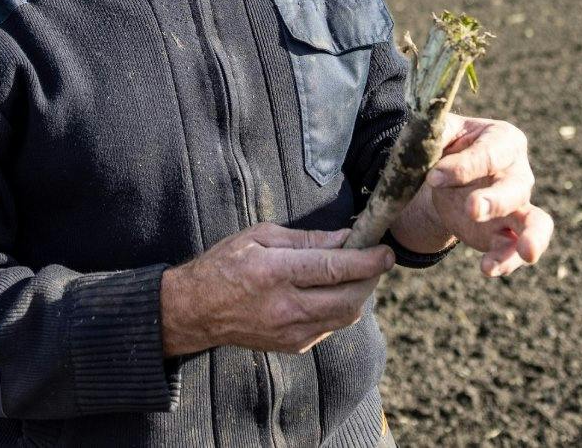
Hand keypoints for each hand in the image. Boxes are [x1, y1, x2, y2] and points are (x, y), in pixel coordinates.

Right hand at [160, 223, 394, 355]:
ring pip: (345, 317)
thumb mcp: (260, 236)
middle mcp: (286, 307)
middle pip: (349, 298)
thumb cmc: (225, 265)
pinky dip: (340, 308)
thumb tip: (345, 237)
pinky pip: (330, 327)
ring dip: (360, 294)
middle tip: (377, 259)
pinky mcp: (292, 346)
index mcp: (276, 273)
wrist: (195, 311)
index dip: (368, 260)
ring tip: (358, 273)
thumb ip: (306, 239)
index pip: (335, 269)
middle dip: (371, 278)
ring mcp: (290, 332)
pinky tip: (333, 291)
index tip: (386, 251)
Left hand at [397, 113, 554, 276]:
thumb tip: (430, 138)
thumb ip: (437, 131)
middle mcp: (518, 173)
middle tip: (472, 209)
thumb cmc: (447, 147)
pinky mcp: (507, 234)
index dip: (464, 165)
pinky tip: (488, 268)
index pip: (491, 152)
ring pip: (536, 223)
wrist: (445, 179)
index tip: (434, 177)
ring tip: (526, 253)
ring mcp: (518, 206)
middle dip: (496, 200)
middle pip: (516, 188)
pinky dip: (506, 261)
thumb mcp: (441, 133)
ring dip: (531, 237)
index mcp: (504, 140)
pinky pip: (515, 250)